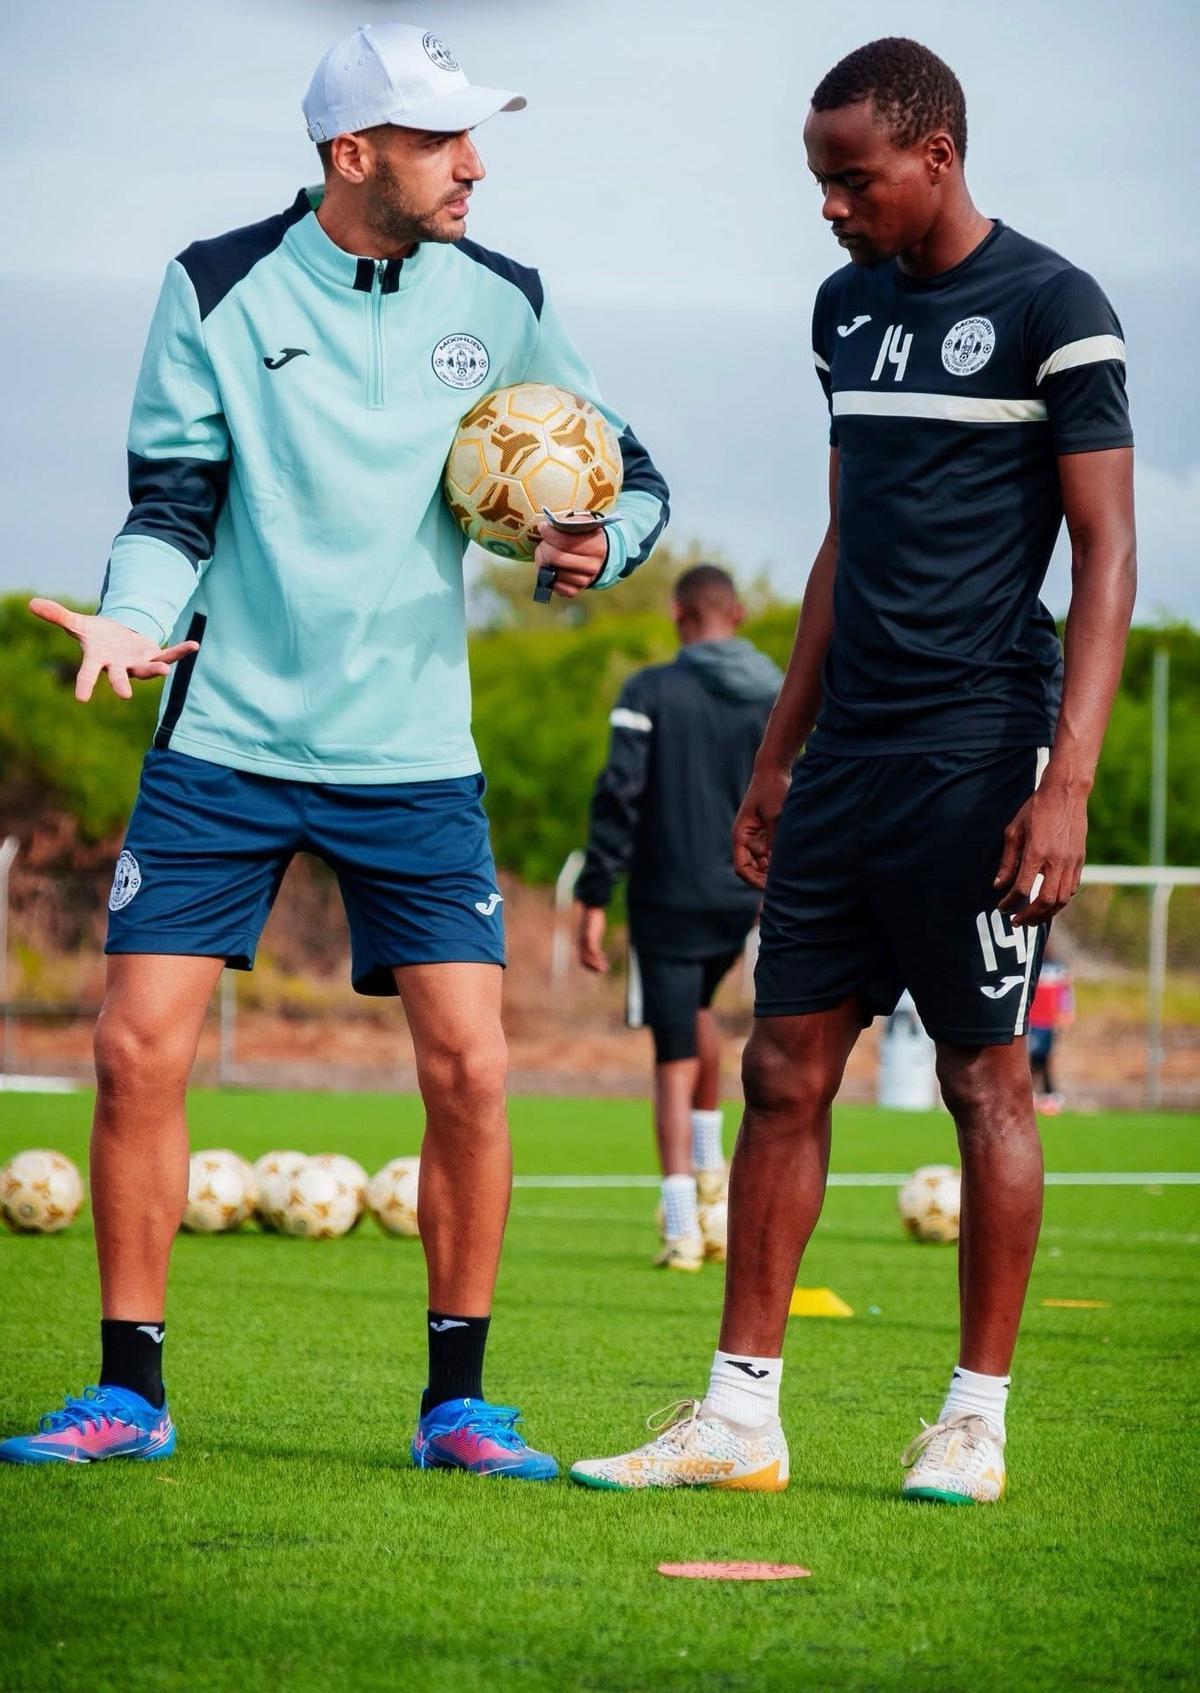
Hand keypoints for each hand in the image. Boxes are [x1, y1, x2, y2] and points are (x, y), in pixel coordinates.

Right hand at [29, 598, 198, 702]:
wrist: (118, 638)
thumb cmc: (96, 635)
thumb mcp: (78, 624)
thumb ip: (58, 616)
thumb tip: (32, 603)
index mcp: (98, 660)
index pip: (88, 674)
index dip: (85, 685)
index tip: (81, 699)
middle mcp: (118, 666)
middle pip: (119, 678)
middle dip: (122, 685)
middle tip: (124, 695)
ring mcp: (137, 664)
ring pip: (147, 670)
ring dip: (156, 670)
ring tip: (165, 671)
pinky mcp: (154, 656)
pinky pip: (169, 655)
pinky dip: (181, 652)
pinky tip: (194, 645)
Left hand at [533, 521, 607, 599]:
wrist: (596, 557)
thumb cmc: (586, 536)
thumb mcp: (584, 522)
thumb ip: (569, 521)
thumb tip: (550, 525)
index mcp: (596, 548)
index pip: (565, 542)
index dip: (549, 534)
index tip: (543, 527)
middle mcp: (592, 567)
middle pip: (555, 557)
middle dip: (543, 547)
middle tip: (543, 542)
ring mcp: (583, 582)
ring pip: (551, 571)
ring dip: (542, 561)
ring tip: (546, 552)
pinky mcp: (573, 592)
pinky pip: (552, 584)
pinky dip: (546, 574)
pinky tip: (549, 566)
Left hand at [576, 904, 608, 972]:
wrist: (591, 908)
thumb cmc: (592, 919)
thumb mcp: (592, 931)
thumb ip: (593, 939)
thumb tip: (595, 943)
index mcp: (581, 943)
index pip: (582, 960)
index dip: (590, 966)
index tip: (599, 967)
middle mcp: (581, 944)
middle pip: (583, 961)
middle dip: (593, 968)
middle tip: (602, 971)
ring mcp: (585, 941)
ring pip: (588, 958)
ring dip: (596, 965)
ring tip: (605, 968)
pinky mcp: (589, 936)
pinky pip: (592, 950)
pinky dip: (597, 956)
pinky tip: (604, 958)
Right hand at [732, 763, 792, 888]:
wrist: (773, 771)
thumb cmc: (771, 790)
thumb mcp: (775, 816)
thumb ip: (775, 840)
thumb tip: (777, 865)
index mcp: (741, 835)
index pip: (742, 867)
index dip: (754, 880)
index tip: (770, 887)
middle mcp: (746, 839)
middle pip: (751, 869)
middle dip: (764, 879)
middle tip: (784, 886)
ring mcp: (756, 837)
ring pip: (761, 864)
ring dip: (772, 871)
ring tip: (789, 876)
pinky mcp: (766, 834)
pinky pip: (770, 854)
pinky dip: (777, 861)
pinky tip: (791, 864)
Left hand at [994, 775, 1088, 925]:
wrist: (1066, 794)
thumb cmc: (1035, 810)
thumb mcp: (1014, 831)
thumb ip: (1007, 861)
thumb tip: (998, 885)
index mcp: (1037, 852)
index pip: (1022, 888)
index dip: (1010, 902)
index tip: (1002, 907)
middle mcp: (1057, 861)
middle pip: (1044, 901)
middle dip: (1029, 916)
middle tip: (1016, 922)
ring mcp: (1071, 862)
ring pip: (1061, 900)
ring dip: (1045, 914)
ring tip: (1032, 918)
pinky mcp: (1080, 861)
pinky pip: (1071, 889)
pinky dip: (1059, 902)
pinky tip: (1048, 903)